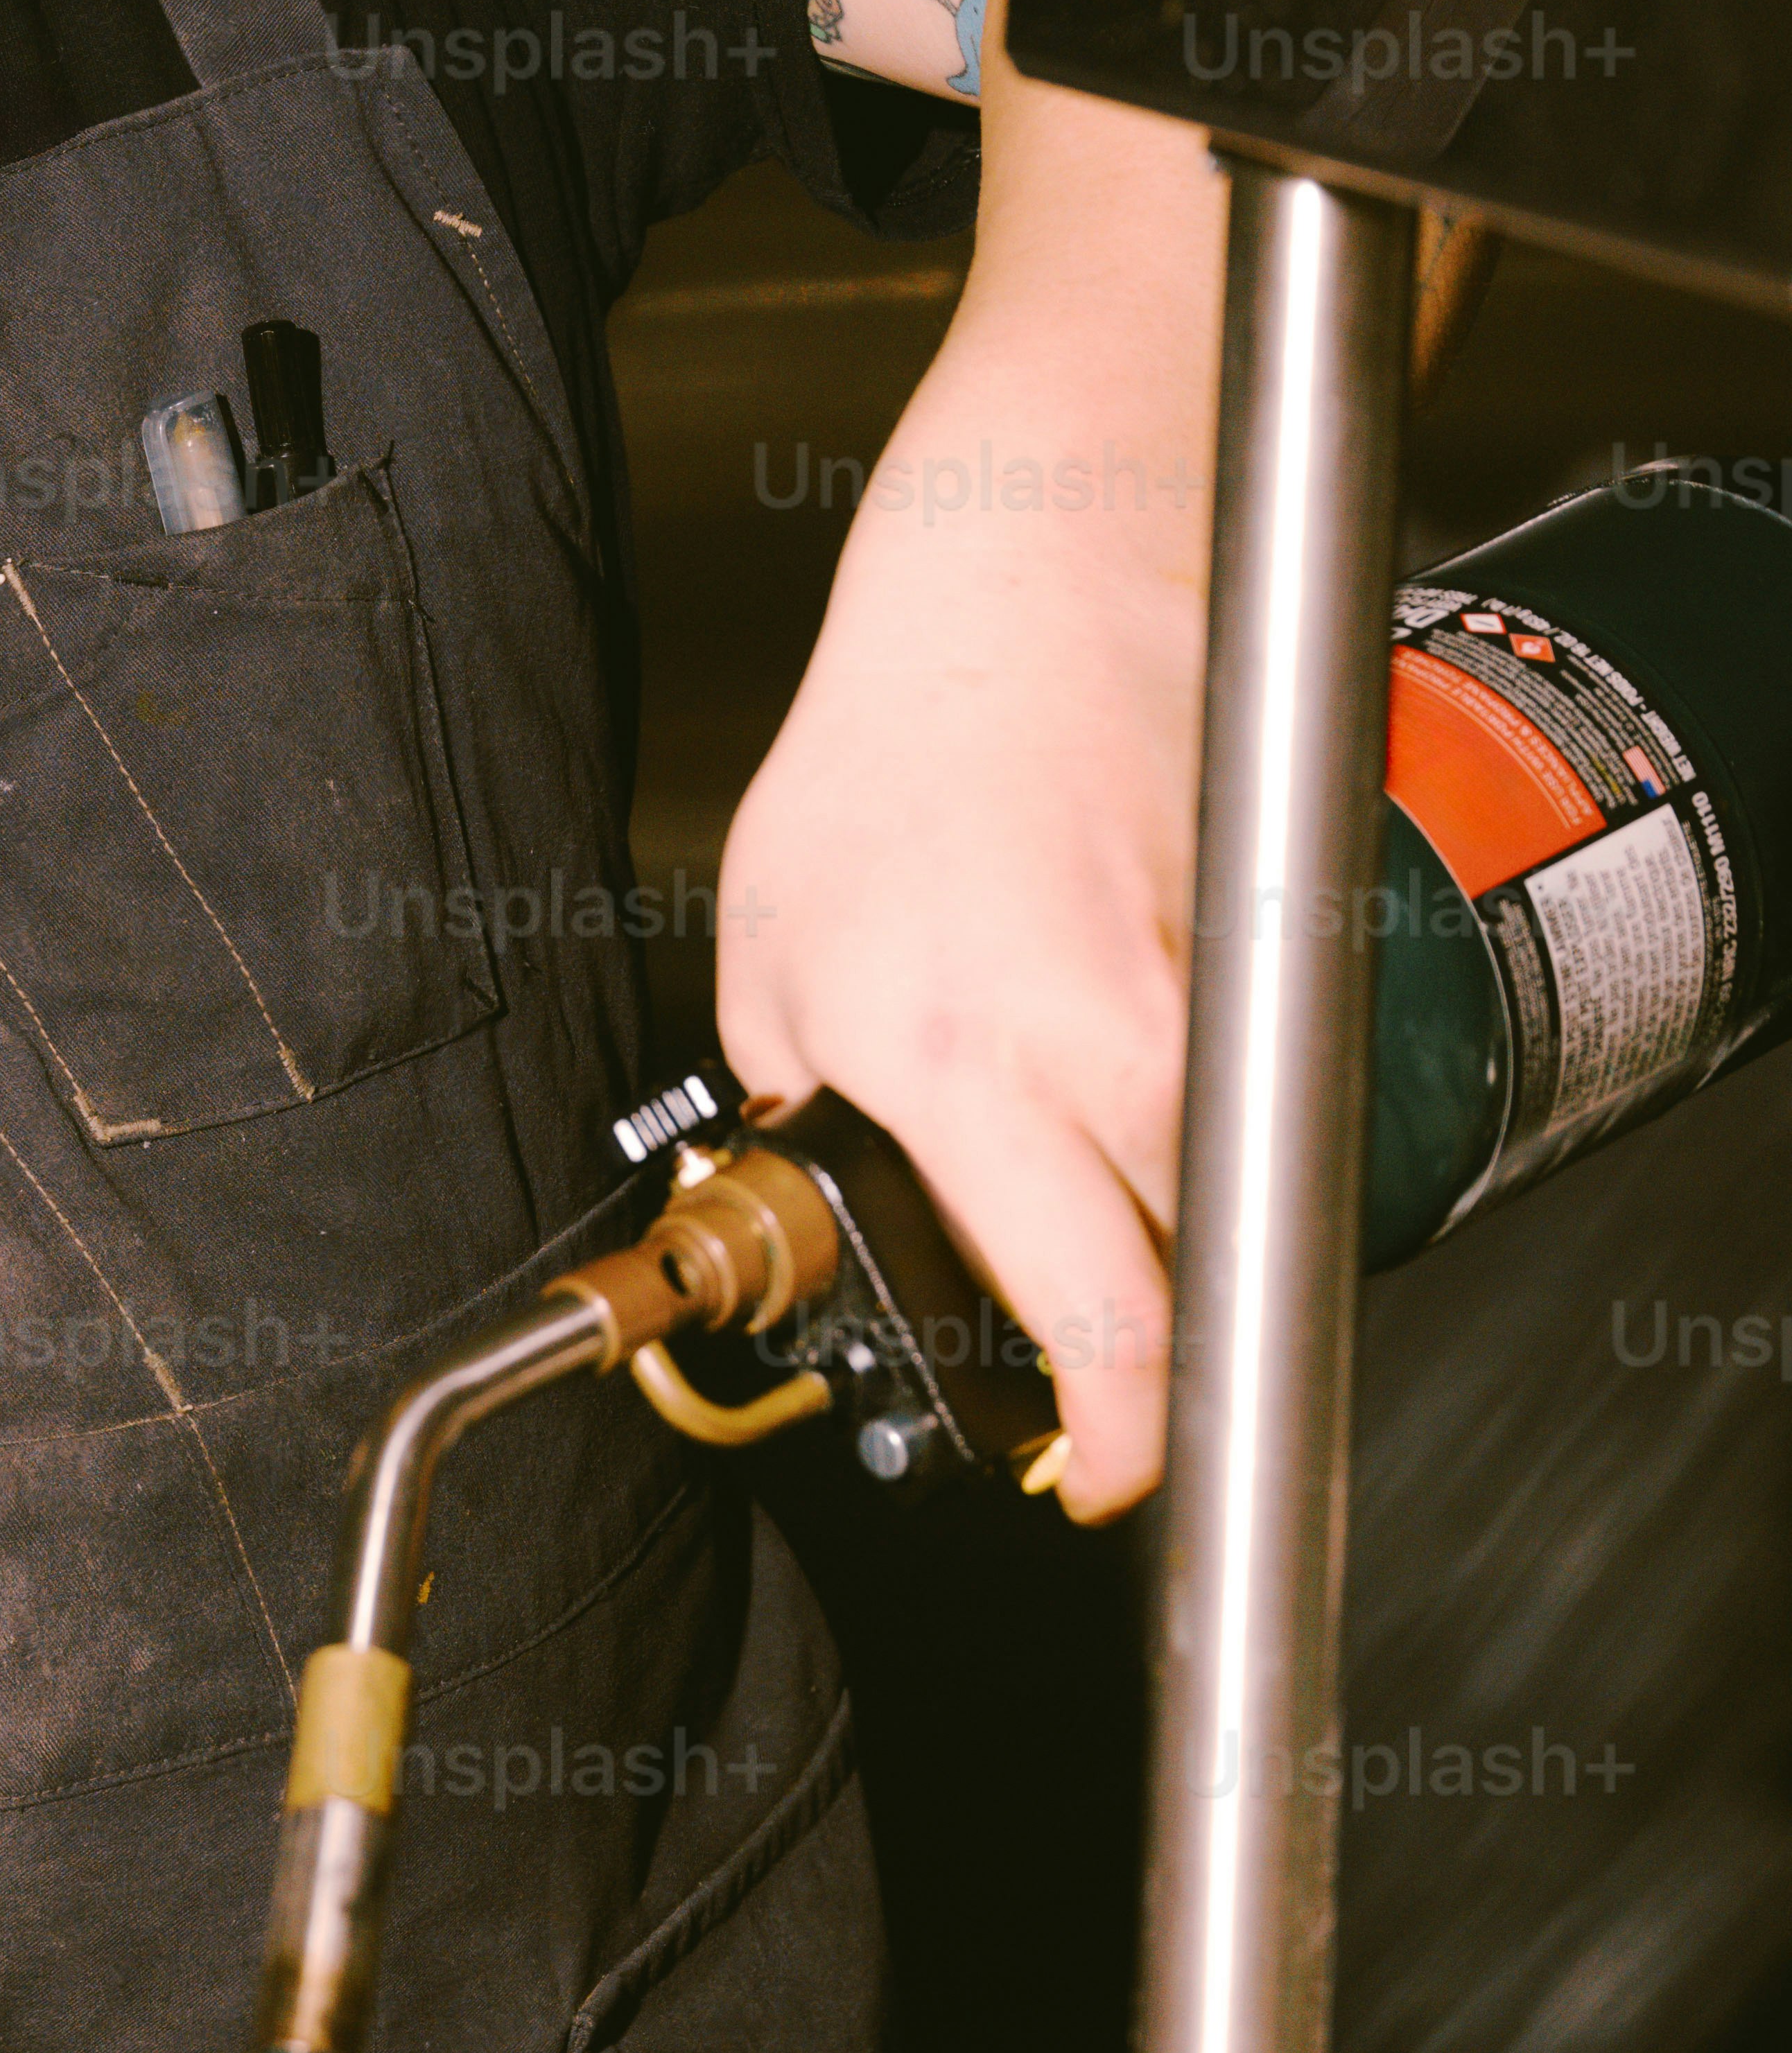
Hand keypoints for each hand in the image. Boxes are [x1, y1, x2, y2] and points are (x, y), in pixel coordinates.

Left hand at [712, 458, 1206, 1519]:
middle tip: (1116, 1366)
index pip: (1097, 1325)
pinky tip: (1163, 1051)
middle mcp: (1098, 1040)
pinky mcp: (1282, 943)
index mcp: (954, 1062)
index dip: (1120, 1441)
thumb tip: (837, 1223)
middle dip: (1161, 1356)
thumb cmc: (887, 752)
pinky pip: (1272, 1089)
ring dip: (1186, 1223)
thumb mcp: (771, 956)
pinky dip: (1228, 1106)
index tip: (1102, 1472)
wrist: (1035, 580)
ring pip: (1238, 1194)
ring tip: (1113, 1179)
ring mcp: (1207, 991)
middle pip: (1193, 1285)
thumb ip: (806, 1105)